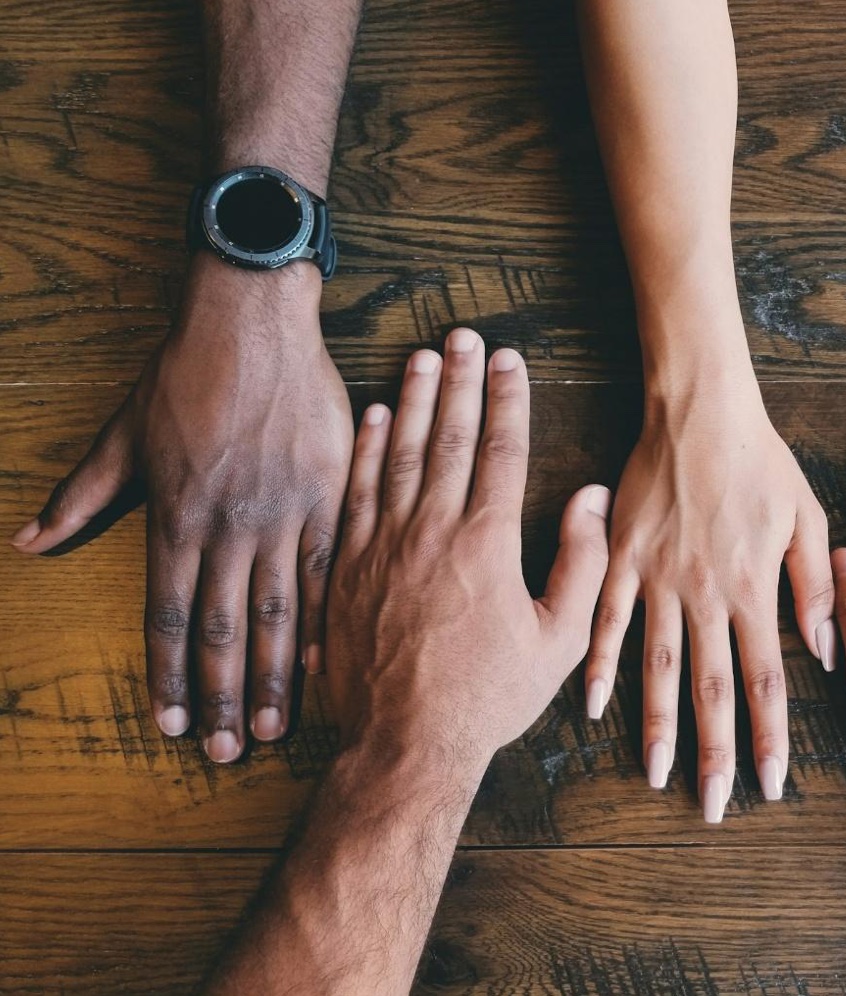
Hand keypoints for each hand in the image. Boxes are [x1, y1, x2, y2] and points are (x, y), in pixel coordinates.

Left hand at [11, 255, 353, 759]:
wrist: (253, 322)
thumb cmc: (185, 373)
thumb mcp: (122, 433)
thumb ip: (82, 495)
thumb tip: (27, 543)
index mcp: (175, 515)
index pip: (167, 616)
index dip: (167, 677)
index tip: (169, 725)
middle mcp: (228, 526)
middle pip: (221, 629)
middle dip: (219, 697)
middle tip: (224, 752)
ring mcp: (283, 513)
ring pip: (277, 611)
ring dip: (271, 676)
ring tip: (270, 727)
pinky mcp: (329, 495)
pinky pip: (330, 569)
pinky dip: (326, 619)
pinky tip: (325, 662)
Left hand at [326, 331, 610, 768]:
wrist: (404, 744)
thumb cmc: (488, 697)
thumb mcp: (558, 640)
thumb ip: (581, 563)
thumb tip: (590, 498)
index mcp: (486, 544)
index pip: (500, 451)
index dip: (507, 399)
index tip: (511, 360)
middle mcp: (431, 531)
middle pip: (448, 437)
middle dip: (460, 381)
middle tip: (465, 337)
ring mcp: (383, 545)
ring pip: (399, 454)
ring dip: (413, 400)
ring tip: (423, 356)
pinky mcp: (346, 566)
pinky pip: (357, 492)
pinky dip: (366, 450)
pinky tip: (375, 416)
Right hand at [584, 375, 834, 822]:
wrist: (699, 410)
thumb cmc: (760, 460)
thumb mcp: (806, 517)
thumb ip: (814, 586)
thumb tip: (826, 651)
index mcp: (753, 588)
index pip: (766, 679)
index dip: (769, 736)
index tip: (771, 783)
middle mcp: (706, 594)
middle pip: (711, 688)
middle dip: (715, 752)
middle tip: (714, 804)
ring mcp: (659, 579)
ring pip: (658, 666)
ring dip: (657, 725)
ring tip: (656, 773)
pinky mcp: (623, 558)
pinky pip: (608, 620)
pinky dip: (599, 664)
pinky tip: (593, 705)